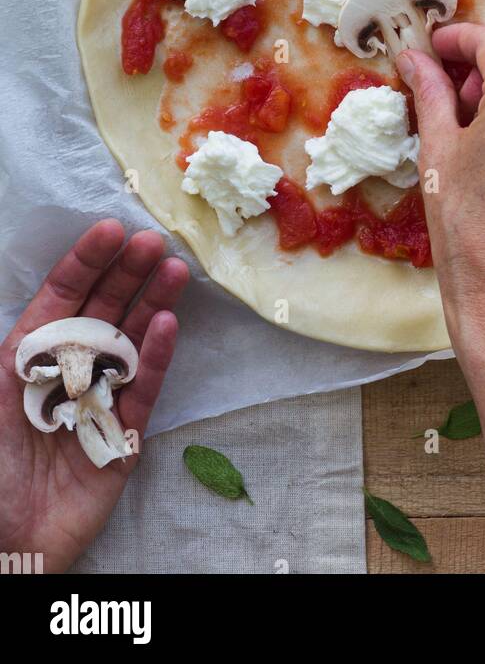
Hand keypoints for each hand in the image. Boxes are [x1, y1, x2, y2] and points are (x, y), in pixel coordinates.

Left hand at [0, 220, 187, 573]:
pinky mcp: (123, 437)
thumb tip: (21, 305)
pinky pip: (142, 391)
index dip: (85, 263)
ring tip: (175, 270)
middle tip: (154, 241)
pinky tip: (167, 325)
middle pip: (102, 311)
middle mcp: (67, 372)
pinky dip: (154, 358)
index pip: (60, 298)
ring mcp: (99, 401)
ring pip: (129, 343)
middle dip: (127, 274)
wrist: (3, 546)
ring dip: (152, 305)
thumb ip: (7, 356)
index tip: (109, 230)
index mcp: (27, 358)